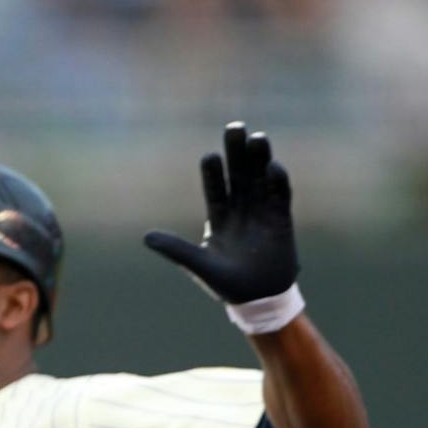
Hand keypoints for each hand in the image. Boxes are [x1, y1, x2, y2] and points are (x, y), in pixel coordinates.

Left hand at [144, 122, 299, 303]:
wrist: (258, 299)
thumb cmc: (227, 284)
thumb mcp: (199, 266)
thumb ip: (177, 250)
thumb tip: (146, 238)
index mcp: (219, 217)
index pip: (214, 188)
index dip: (213, 172)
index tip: (210, 156)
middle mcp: (240, 209)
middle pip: (238, 175)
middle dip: (236, 153)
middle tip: (235, 128)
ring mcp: (262, 212)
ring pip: (260, 179)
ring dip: (259, 159)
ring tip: (257, 137)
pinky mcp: (281, 219)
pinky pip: (280, 196)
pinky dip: (277, 181)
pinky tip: (273, 167)